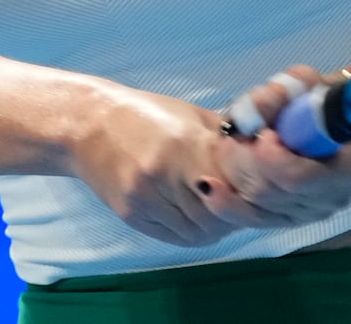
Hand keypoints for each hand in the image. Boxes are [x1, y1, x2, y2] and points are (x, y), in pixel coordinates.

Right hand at [71, 87, 249, 246]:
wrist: (88, 125)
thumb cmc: (145, 114)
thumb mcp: (189, 116)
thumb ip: (224, 138)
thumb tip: (262, 154)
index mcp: (185, 143)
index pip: (234, 182)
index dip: (250, 190)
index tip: (257, 187)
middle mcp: (165, 174)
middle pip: (216, 214)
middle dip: (234, 213)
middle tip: (240, 204)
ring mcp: (145, 199)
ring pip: (197, 233)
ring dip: (214, 227)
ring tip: (218, 211)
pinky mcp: (131, 216)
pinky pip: (173, 238)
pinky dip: (191, 233)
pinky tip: (196, 218)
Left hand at [197, 66, 350, 226]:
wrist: (321, 121)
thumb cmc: (317, 100)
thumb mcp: (305, 83)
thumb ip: (283, 90)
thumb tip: (253, 109)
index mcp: (348, 167)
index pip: (297, 178)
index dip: (271, 159)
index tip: (261, 134)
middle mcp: (329, 200)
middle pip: (270, 193)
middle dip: (243, 163)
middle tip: (233, 134)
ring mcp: (306, 214)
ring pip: (256, 206)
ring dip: (232, 175)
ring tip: (226, 145)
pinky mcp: (283, 220)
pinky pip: (249, 219)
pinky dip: (225, 202)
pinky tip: (208, 187)